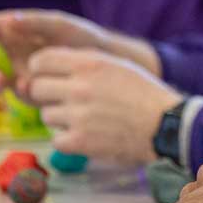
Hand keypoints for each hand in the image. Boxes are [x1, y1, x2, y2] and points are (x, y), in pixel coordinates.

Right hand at [0, 10, 158, 93]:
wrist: (106, 64)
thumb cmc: (82, 37)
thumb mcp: (61, 25)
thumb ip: (37, 23)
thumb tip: (9, 20)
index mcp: (16, 31)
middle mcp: (13, 52)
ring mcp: (20, 73)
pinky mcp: (32, 92)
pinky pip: (17, 93)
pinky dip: (17, 91)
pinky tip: (26, 86)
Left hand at [24, 48, 178, 165]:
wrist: (165, 125)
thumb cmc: (142, 93)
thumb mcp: (115, 64)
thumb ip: (81, 62)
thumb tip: (45, 65)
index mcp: (88, 63)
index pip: (40, 61)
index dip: (40, 70)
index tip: (47, 78)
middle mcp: (80, 87)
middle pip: (37, 88)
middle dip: (47, 95)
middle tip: (64, 102)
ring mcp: (78, 115)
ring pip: (45, 115)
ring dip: (60, 119)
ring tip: (83, 119)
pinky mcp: (80, 141)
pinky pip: (56, 140)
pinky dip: (68, 140)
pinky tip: (86, 135)